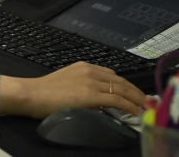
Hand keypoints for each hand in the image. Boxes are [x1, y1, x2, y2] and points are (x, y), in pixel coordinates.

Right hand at [0, 62, 146, 118]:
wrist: (32, 94)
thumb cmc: (43, 92)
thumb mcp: (66, 83)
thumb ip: (82, 86)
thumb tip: (96, 98)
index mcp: (84, 67)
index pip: (112, 75)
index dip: (127, 85)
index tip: (135, 94)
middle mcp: (90, 71)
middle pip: (121, 81)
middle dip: (137, 92)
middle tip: (147, 101)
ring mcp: (91, 82)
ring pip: (122, 89)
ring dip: (137, 99)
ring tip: (146, 107)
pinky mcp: (91, 94)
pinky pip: (117, 99)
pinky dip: (129, 106)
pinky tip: (136, 111)